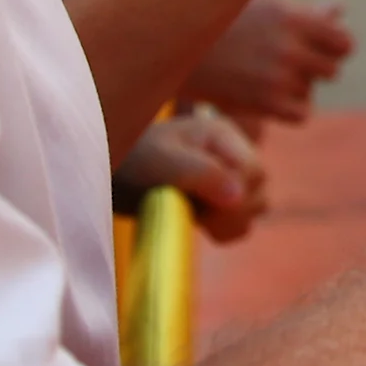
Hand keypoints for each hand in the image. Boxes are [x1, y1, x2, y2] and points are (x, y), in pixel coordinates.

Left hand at [119, 108, 270, 242]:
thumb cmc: (131, 161)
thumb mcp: (161, 162)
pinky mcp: (219, 202)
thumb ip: (202, 173)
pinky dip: (225, 231)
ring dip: (229, 221)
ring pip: (255, 207)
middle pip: (259, 190)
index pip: (253, 171)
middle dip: (232, 210)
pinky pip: (241, 224)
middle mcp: (230, 154)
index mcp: (221, 134)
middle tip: (196, 213)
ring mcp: (227, 178)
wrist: (107, 175)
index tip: (204, 205)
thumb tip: (239, 196)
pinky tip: (198, 224)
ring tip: (194, 217)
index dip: (234, 194)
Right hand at [185, 0, 352, 124]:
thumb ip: (305, 14)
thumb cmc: (221, 19)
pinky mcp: (263, 104)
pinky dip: (290, 109)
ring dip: (296, 88)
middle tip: (286, 62)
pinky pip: (301, 115)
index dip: (332, 47)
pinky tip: (269, 96)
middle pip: (332, 70)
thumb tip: (340, 10)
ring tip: (267, 75)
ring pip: (311, 92)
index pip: (344, 44)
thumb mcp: (263, 6)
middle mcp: (289, 48)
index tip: (314, 46)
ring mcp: (276, 78)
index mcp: (293, 18)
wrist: (173, 45)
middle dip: (315, 67)